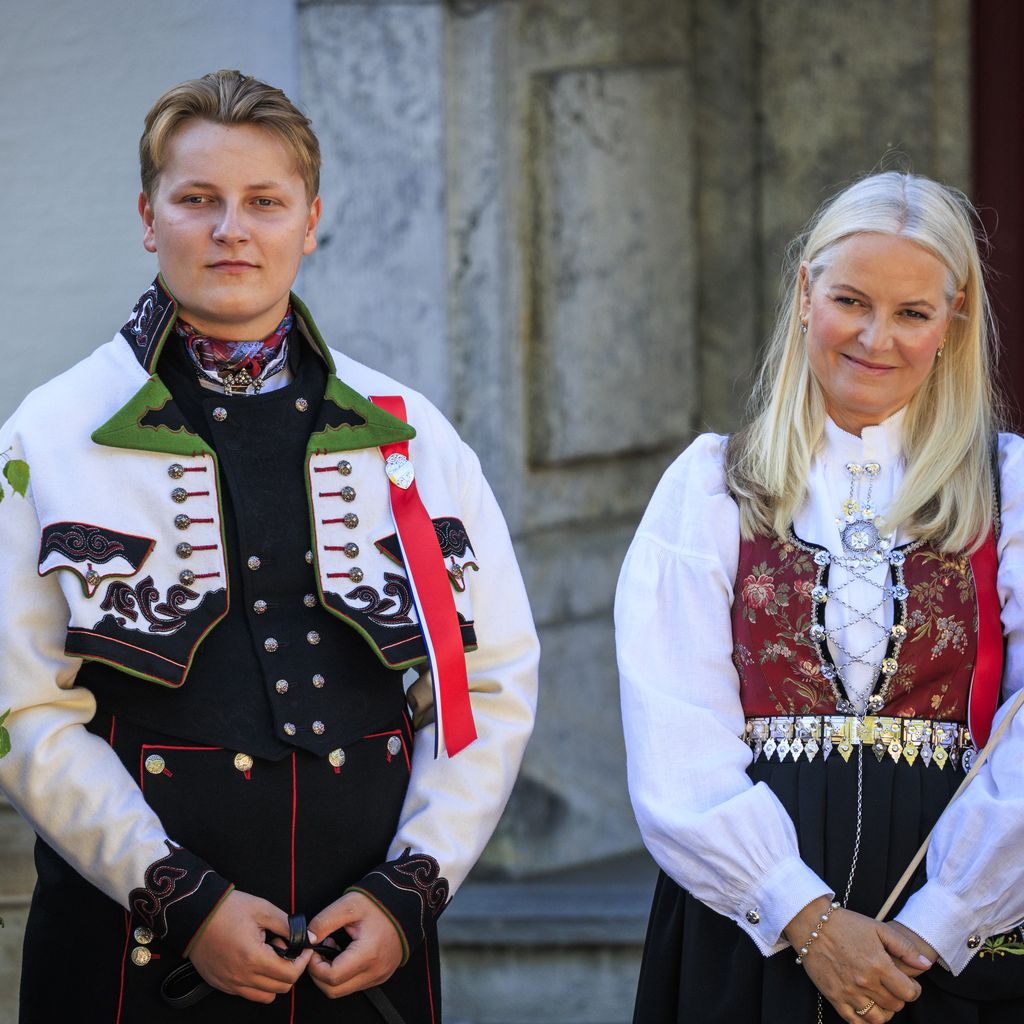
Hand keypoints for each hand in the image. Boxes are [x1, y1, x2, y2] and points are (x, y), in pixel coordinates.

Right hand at [188, 890, 312, 1002]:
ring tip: (269, 956)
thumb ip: (288, 925)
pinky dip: (258, 984)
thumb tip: (308, 936)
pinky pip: (247, 994)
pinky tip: (255, 962)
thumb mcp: (263, 909)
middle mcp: (241, 977)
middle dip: (290, 969)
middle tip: (285, 948)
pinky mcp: (222, 985)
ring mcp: (230, 984)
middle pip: (281, 988)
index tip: (303, 948)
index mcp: (253, 958)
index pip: (289, 974)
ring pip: (265, 996)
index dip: (302, 961)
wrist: (195, 914)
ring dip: (275, 980)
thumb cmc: (229, 909)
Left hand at [307, 891, 403, 997]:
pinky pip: (355, 984)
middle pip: (334, 990)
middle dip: (319, 974)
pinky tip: (345, 953)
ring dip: (331, 974)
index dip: (315, 966)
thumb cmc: (378, 904)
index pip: (331, 977)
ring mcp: (380, 975)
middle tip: (320, 951)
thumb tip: (308, 939)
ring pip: (344, 990)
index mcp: (367, 954)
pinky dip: (344, 974)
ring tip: (334, 948)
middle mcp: (375, 971)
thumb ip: (324, 922)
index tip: (313, 949)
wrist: (405, 904)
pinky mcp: (381, 975)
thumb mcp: (348, 905)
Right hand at [784, 898, 930, 1022]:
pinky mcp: (834, 997)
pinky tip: (867, 1008)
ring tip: (881, 999)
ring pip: (878, 1018)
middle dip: (898, 998)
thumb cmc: (846, 924)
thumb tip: (926, 965)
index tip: (909, 985)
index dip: (914, 991)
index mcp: (878, 964)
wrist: (811, 924)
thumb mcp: (877, 928)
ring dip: (884, 1011)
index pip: (909, 993)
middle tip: (893, 988)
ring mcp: (849, 991)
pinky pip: (855, 1021)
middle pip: (895, 1005)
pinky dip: (865, 1020)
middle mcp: (865, 981)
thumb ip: (904, 947)